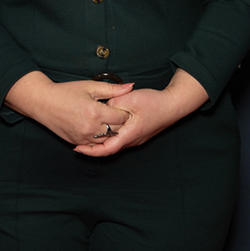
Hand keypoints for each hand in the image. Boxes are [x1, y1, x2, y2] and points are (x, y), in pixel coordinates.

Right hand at [4, 71, 132, 146]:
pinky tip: (97, 127)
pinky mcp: (77, 142)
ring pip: (107, 140)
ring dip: (110, 131)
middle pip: (117, 130)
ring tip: (107, 120)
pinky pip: (95, 144)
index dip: (124, 111)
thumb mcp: (90, 86)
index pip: (122, 117)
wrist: (43, 102)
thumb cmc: (65, 92)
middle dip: (119, 122)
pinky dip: (99, 137)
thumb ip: (112, 89)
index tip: (121, 106)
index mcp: (95, 112)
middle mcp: (91, 128)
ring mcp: (84, 137)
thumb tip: (130, 87)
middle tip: (116, 113)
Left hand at [72, 69, 208, 156]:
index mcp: (130, 135)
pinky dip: (108, 136)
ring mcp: (135, 138)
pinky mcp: (137, 133)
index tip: (77, 148)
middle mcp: (132, 140)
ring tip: (84, 138)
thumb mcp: (130, 99)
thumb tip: (101, 107)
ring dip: (100, 142)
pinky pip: (120, 138)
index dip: (91, 151)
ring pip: (114, 144)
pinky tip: (102, 129)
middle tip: (76, 143)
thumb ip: (113, 103)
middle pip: (108, 149)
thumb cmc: (155, 103)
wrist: (173, 105)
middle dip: (92, 148)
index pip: (107, 149)